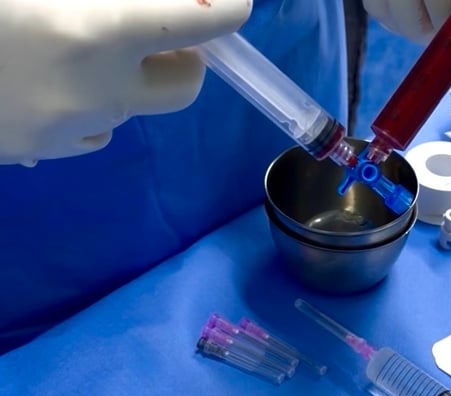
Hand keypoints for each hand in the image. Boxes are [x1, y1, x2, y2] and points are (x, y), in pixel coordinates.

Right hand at [0, 0, 251, 165]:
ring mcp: (69, 129)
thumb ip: (111, 3)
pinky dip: (89, 107)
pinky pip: (91, 131)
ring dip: (127, 79)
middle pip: (184, 87)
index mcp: (98, 33)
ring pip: (132, 108)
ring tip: (77, 51)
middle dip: (186, 59)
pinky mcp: (39, 152)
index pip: (195, 23)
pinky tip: (49, 84)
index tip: (236, 7)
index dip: (225, 11)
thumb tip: (152, 10)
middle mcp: (98, 91)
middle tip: (161, 36)